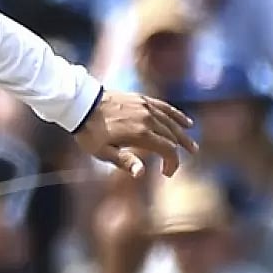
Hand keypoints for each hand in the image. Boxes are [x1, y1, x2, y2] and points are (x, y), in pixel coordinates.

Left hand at [75, 91, 196, 177]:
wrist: (81, 104)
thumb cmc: (90, 132)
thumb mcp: (103, 151)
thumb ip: (124, 162)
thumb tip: (141, 174)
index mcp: (141, 134)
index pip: (168, 150)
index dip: (172, 163)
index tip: (166, 173)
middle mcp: (148, 119)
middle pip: (172, 136)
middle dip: (180, 149)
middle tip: (187, 157)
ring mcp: (145, 107)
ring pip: (171, 122)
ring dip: (182, 134)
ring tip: (191, 145)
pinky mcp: (141, 99)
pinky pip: (164, 107)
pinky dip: (176, 115)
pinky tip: (185, 121)